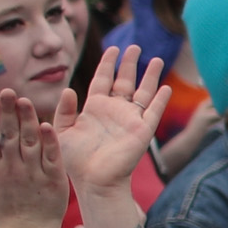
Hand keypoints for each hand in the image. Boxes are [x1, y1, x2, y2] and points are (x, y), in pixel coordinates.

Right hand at [0, 91, 69, 227]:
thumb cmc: (1, 208)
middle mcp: (10, 168)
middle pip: (8, 135)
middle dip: (7, 112)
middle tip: (8, 91)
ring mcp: (32, 174)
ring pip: (28, 142)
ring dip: (26, 120)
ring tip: (25, 101)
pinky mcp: (53, 180)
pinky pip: (50, 158)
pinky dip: (48, 142)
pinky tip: (46, 125)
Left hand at [56, 45, 166, 195]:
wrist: (94, 180)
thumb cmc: (75, 161)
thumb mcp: (61, 131)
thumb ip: (63, 110)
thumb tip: (69, 89)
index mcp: (94, 108)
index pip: (103, 80)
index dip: (108, 64)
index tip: (113, 49)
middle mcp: (114, 111)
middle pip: (124, 81)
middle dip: (129, 63)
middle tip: (134, 46)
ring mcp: (130, 120)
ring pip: (143, 92)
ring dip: (150, 76)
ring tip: (157, 59)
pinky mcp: (142, 130)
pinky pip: (154, 111)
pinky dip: (161, 99)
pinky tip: (166, 87)